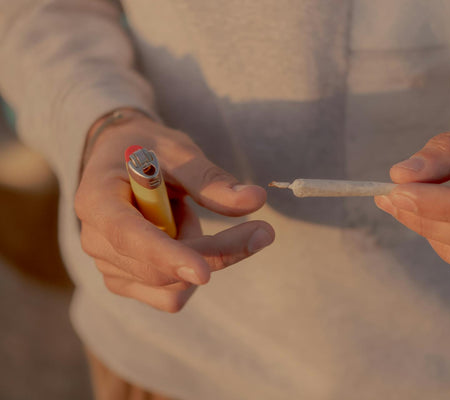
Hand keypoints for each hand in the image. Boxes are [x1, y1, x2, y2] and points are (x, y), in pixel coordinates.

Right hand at [75, 111, 274, 311]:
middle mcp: (95, 240)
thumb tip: (254, 200)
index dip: (167, 256)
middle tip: (262, 231)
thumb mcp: (178, 151)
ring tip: (183, 214)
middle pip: (160, 269)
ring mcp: (107, 266)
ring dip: (200, 254)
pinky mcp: (125, 282)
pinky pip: (171, 297)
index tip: (204, 273)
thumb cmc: (148, 149)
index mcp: (96, 199)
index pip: (128, 236)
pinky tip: (180, 239)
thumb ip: (211, 179)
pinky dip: (189, 272)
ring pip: (172, 287)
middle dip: (215, 252)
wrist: (120, 161)